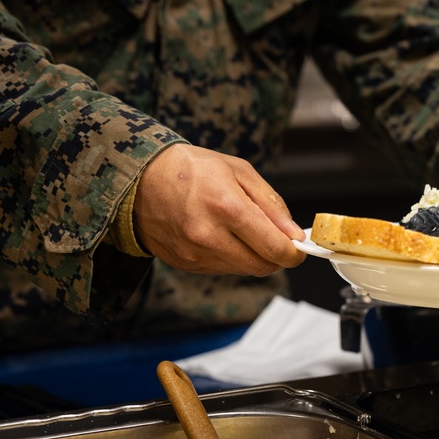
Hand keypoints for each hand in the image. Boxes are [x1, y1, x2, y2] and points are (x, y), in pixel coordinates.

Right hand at [134, 144, 306, 275]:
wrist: (139, 179)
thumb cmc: (191, 169)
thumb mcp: (240, 171)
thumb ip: (272, 204)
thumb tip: (293, 233)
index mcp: (226, 206)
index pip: (274, 248)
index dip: (294, 253)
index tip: (299, 248)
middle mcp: (208, 235)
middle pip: (262, 266)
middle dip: (278, 257)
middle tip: (279, 242)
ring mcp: (194, 253)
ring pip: (243, 270)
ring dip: (254, 256)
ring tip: (245, 231)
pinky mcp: (185, 264)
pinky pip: (222, 269)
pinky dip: (233, 257)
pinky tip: (223, 236)